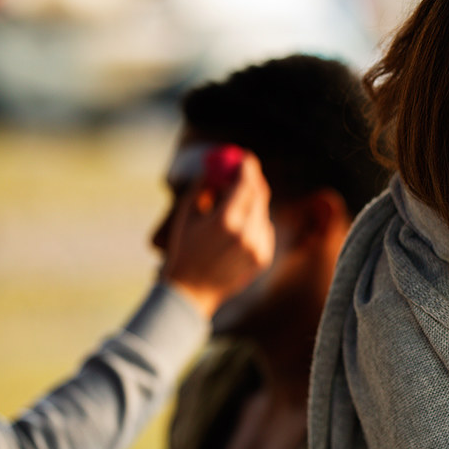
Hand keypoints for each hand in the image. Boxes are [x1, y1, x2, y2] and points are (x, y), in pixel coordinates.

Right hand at [158, 150, 274, 316]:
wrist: (192, 291)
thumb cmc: (184, 249)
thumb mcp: (187, 214)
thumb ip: (204, 187)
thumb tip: (217, 167)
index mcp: (225, 221)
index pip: (245, 184)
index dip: (247, 167)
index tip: (246, 157)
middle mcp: (246, 234)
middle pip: (260, 195)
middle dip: (253, 181)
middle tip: (247, 172)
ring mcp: (258, 248)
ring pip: (263, 213)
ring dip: (251, 204)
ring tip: (230, 210)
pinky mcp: (264, 258)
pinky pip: (264, 230)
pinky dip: (255, 224)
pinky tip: (237, 233)